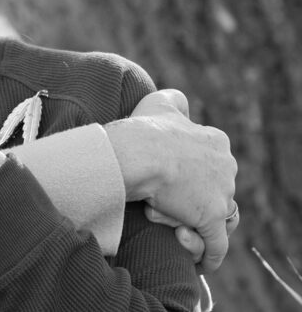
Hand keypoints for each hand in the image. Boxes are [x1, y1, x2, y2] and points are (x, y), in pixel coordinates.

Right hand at [106, 89, 237, 272]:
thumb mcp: (160, 102)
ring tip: (162, 220)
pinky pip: (215, 246)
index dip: (187, 177)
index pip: (209, 167)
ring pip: (211, 218)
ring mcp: (222, 194)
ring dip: (189, 224)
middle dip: (187, 201)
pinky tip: (200, 262)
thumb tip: (181, 102)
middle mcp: (227, 167)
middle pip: (211, 193)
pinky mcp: (212, 219)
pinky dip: (207, 255)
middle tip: (155, 199)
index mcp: (217, 141)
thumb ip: (174, 102)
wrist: (137, 152)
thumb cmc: (143, 128)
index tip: (164, 179)